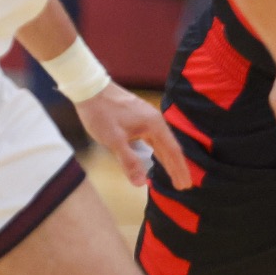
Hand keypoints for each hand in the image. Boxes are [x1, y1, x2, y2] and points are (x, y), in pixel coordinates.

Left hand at [76, 83, 195, 189]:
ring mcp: (147, 118)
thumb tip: (141, 184)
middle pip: (170, 147)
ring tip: (175, 174)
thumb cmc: (102, 114)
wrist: (90, 89)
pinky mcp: (139, 117)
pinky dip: (158, 150)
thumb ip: (129, 162)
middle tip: (185, 185)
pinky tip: (157, 155)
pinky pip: (154, 138)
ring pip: (162, 143)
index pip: (172, 151)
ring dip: (168, 159)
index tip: (185, 185)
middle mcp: (155, 121)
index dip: (179, 169)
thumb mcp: (114, 140)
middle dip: (177, 167)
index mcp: (154, 125)